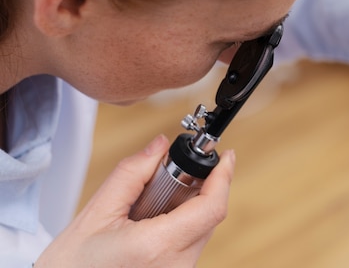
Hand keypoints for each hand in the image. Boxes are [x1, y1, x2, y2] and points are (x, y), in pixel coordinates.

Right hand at [35, 135, 234, 266]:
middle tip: (170, 174)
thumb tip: (159, 146)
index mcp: (158, 246)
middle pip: (209, 215)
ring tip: (149, 204)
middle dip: (198, 187)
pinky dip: (179, 225)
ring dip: (187, 207)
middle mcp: (176, 266)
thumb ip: (132, 173)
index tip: (225, 157)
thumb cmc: (70, 267)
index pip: (211, 207)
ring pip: (201, 230)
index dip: (223, 177)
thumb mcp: (96, 213)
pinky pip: (190, 244)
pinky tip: (150, 222)